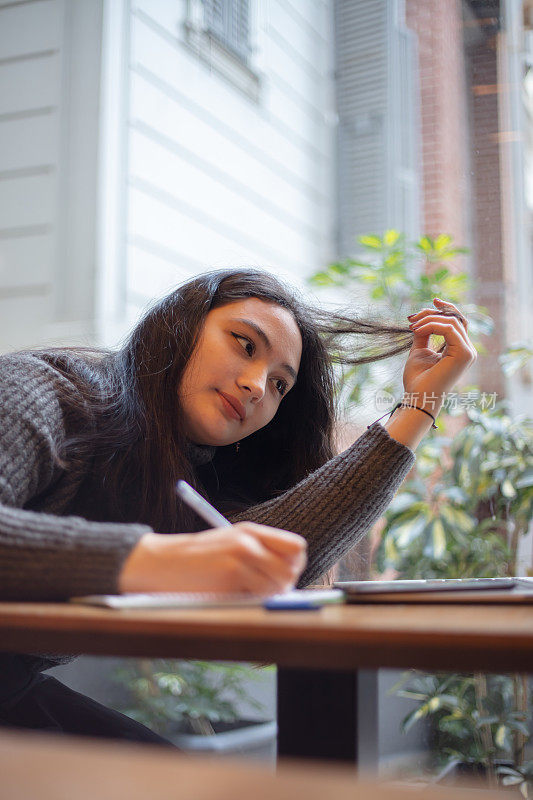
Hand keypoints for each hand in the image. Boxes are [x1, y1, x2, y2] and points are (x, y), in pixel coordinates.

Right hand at [119, 522, 306, 595]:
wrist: (161, 563)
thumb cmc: (196, 561)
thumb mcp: (229, 545)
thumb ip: (258, 554)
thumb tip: (288, 580)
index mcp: (251, 530)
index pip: (297, 547)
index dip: (294, 566)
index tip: (282, 577)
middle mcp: (250, 540)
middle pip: (291, 569)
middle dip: (283, 585)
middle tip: (265, 592)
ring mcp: (241, 556)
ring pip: (278, 585)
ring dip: (267, 596)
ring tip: (245, 594)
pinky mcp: (231, 574)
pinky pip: (259, 595)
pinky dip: (252, 601)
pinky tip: (233, 596)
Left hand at [403, 298, 476, 410]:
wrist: (417, 397)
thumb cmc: (418, 379)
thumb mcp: (420, 350)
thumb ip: (424, 333)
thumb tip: (423, 317)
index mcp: (459, 350)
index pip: (457, 323)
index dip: (447, 308)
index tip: (432, 301)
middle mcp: (467, 350)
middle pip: (455, 319)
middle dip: (432, 313)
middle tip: (412, 318)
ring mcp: (468, 352)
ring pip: (452, 322)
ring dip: (429, 320)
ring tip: (412, 327)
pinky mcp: (464, 354)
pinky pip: (449, 329)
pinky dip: (431, 325)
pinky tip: (417, 330)